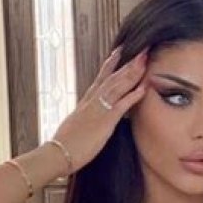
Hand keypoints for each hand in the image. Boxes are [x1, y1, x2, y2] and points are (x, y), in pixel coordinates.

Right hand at [51, 47, 148, 173]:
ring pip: (118, 85)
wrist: (57, 153)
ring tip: (145, 59)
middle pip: (113, 76)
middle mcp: (93, 100)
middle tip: (142, 49)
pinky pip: (121, 105)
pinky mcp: (105, 121)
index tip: (121, 50)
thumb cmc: (67, 144)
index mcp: (87, 101)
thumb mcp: (77, 124)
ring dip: (132, 72)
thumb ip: (85, 116)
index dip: (112, 63)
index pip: (101, 77)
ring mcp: (99, 109)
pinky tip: (144, 88)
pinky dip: (133, 95)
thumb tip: (89, 115)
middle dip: (128, 62)